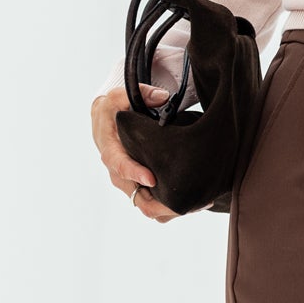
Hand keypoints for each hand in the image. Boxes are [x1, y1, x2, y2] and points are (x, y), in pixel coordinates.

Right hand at [91, 83, 181, 221]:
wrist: (106, 121)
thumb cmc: (114, 109)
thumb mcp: (120, 95)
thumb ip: (141, 94)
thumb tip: (163, 98)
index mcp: (110, 150)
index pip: (119, 165)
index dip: (135, 174)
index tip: (152, 179)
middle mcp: (117, 172)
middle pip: (136, 197)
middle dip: (159, 203)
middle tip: (185, 202)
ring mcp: (128, 182)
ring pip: (146, 206)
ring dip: (168, 209)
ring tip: (197, 204)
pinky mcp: (138, 186)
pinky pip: (152, 204)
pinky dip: (169, 207)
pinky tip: (193, 202)